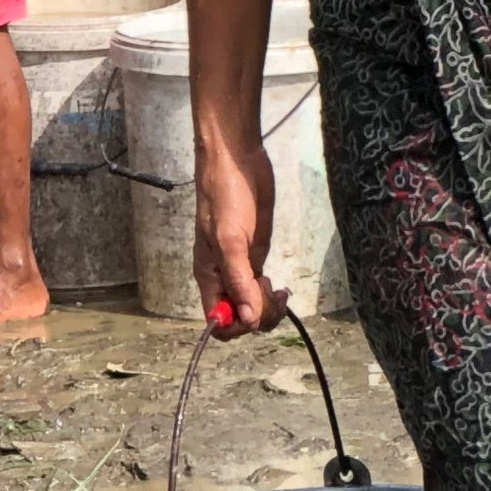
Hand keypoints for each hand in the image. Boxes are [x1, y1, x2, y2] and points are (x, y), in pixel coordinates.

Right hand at [192, 126, 291, 335]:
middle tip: (276, 296)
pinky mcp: (254, 255)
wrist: (238, 165)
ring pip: (252, 304)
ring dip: (267, 307)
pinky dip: (271, 294)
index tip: (256, 312)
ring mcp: (240, 267)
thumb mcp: (231, 240)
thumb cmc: (226, 199)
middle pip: (238, 317)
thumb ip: (239, 280)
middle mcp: (223, 277)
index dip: (237, 326)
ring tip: (280, 291)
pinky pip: (260, 287)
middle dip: (258, 316)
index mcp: (210, 277)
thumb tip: (248, 319)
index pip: (217, 321)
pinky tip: (281, 287)